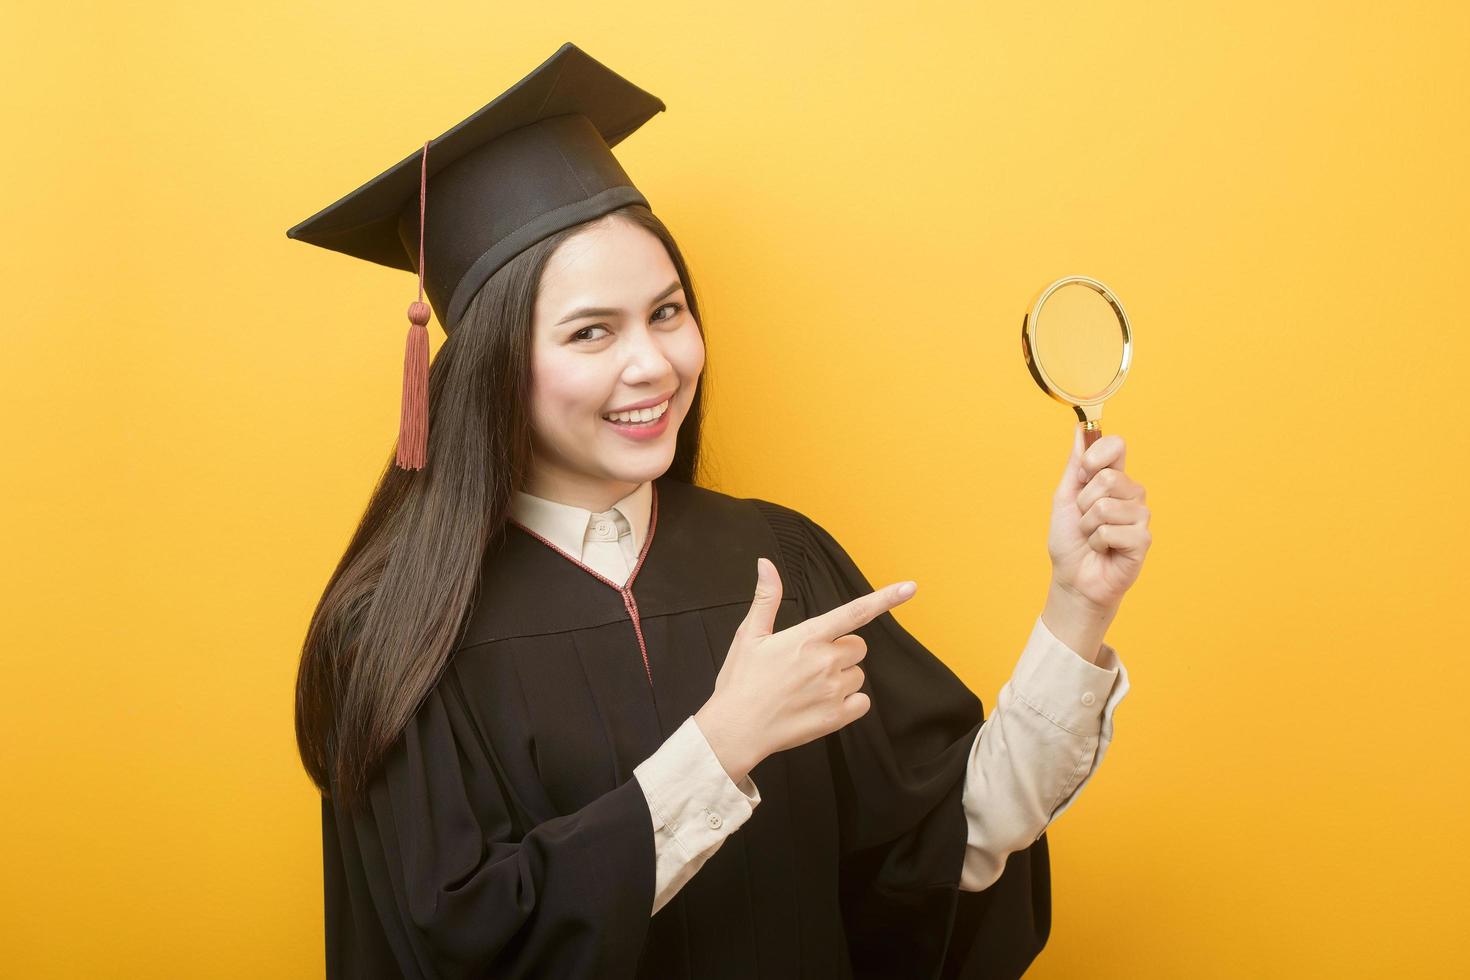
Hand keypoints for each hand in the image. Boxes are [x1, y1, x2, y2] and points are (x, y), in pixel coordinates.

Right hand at [695, 558, 916, 781]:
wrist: (736, 729)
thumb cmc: (741, 681)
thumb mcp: (750, 634)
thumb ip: (767, 598)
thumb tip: (766, 563)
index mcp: (808, 637)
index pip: (855, 612)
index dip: (885, 598)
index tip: (910, 588)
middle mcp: (826, 660)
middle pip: (858, 646)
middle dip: (841, 651)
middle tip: (810, 663)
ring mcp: (834, 690)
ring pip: (858, 674)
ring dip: (842, 678)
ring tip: (809, 687)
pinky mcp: (837, 717)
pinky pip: (861, 702)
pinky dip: (848, 703)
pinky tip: (821, 704)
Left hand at [1047, 424, 1151, 612]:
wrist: (1073, 578)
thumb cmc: (1070, 540)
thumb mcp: (1065, 497)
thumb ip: (1075, 464)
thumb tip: (1079, 429)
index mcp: (1114, 478)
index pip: (1116, 446)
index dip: (1095, 456)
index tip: (1082, 473)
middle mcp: (1131, 494)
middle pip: (1108, 478)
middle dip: (1084, 502)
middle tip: (1084, 519)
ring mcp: (1140, 516)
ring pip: (1105, 506)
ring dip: (1088, 526)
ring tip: (1092, 537)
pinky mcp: (1143, 540)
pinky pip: (1111, 530)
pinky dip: (1097, 542)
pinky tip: (1104, 550)